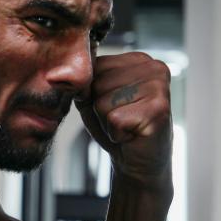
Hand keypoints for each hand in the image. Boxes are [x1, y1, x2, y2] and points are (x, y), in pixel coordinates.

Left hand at [75, 52, 172, 187]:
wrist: (138, 161)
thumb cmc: (117, 127)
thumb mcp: (92, 98)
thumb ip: (81, 83)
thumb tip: (61, 77)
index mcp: (139, 59)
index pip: (94, 66)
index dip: (93, 93)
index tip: (113, 105)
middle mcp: (153, 67)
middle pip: (97, 84)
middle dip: (100, 109)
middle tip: (120, 119)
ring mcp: (158, 87)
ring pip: (103, 102)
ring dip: (108, 121)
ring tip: (126, 125)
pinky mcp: (158, 109)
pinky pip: (114, 119)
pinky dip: (116, 133)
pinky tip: (132, 135)